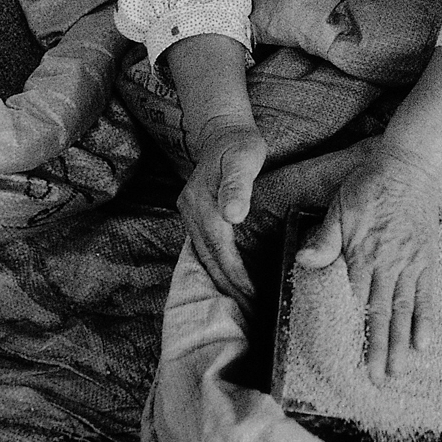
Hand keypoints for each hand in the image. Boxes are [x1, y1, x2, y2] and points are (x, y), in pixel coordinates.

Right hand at [178, 117, 266, 289]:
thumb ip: (237, 185)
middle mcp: (190, 212)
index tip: (253, 297)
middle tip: (251, 312)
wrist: (221, 129)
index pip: (220, 251)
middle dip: (229, 288)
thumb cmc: (239, 143)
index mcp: (202, 204)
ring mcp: (188, 214)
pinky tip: (229, 280)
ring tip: (242, 305)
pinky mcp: (193, 214)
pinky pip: (203, 248)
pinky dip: (216, 266)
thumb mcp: (244, 157)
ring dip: (221, 282)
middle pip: (209, 260)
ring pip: (204, 257)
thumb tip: (233, 214)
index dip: (237, 277)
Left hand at [296, 150, 440, 385]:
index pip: (354, 300)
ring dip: (401, 342)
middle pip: (381, 313)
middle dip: (377, 348)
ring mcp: (410, 264)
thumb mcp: (339, 207)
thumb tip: (304, 262)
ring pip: (404, 310)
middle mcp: (387, 265)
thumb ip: (325, 239)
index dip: (351, 329)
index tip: (346, 357)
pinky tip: (424, 343)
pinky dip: (426, 320)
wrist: (410, 167)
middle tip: (376, 379)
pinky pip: (427, 295)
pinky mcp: (426, 260)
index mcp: (361, 254)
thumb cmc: (369, 186)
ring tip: (398, 371)